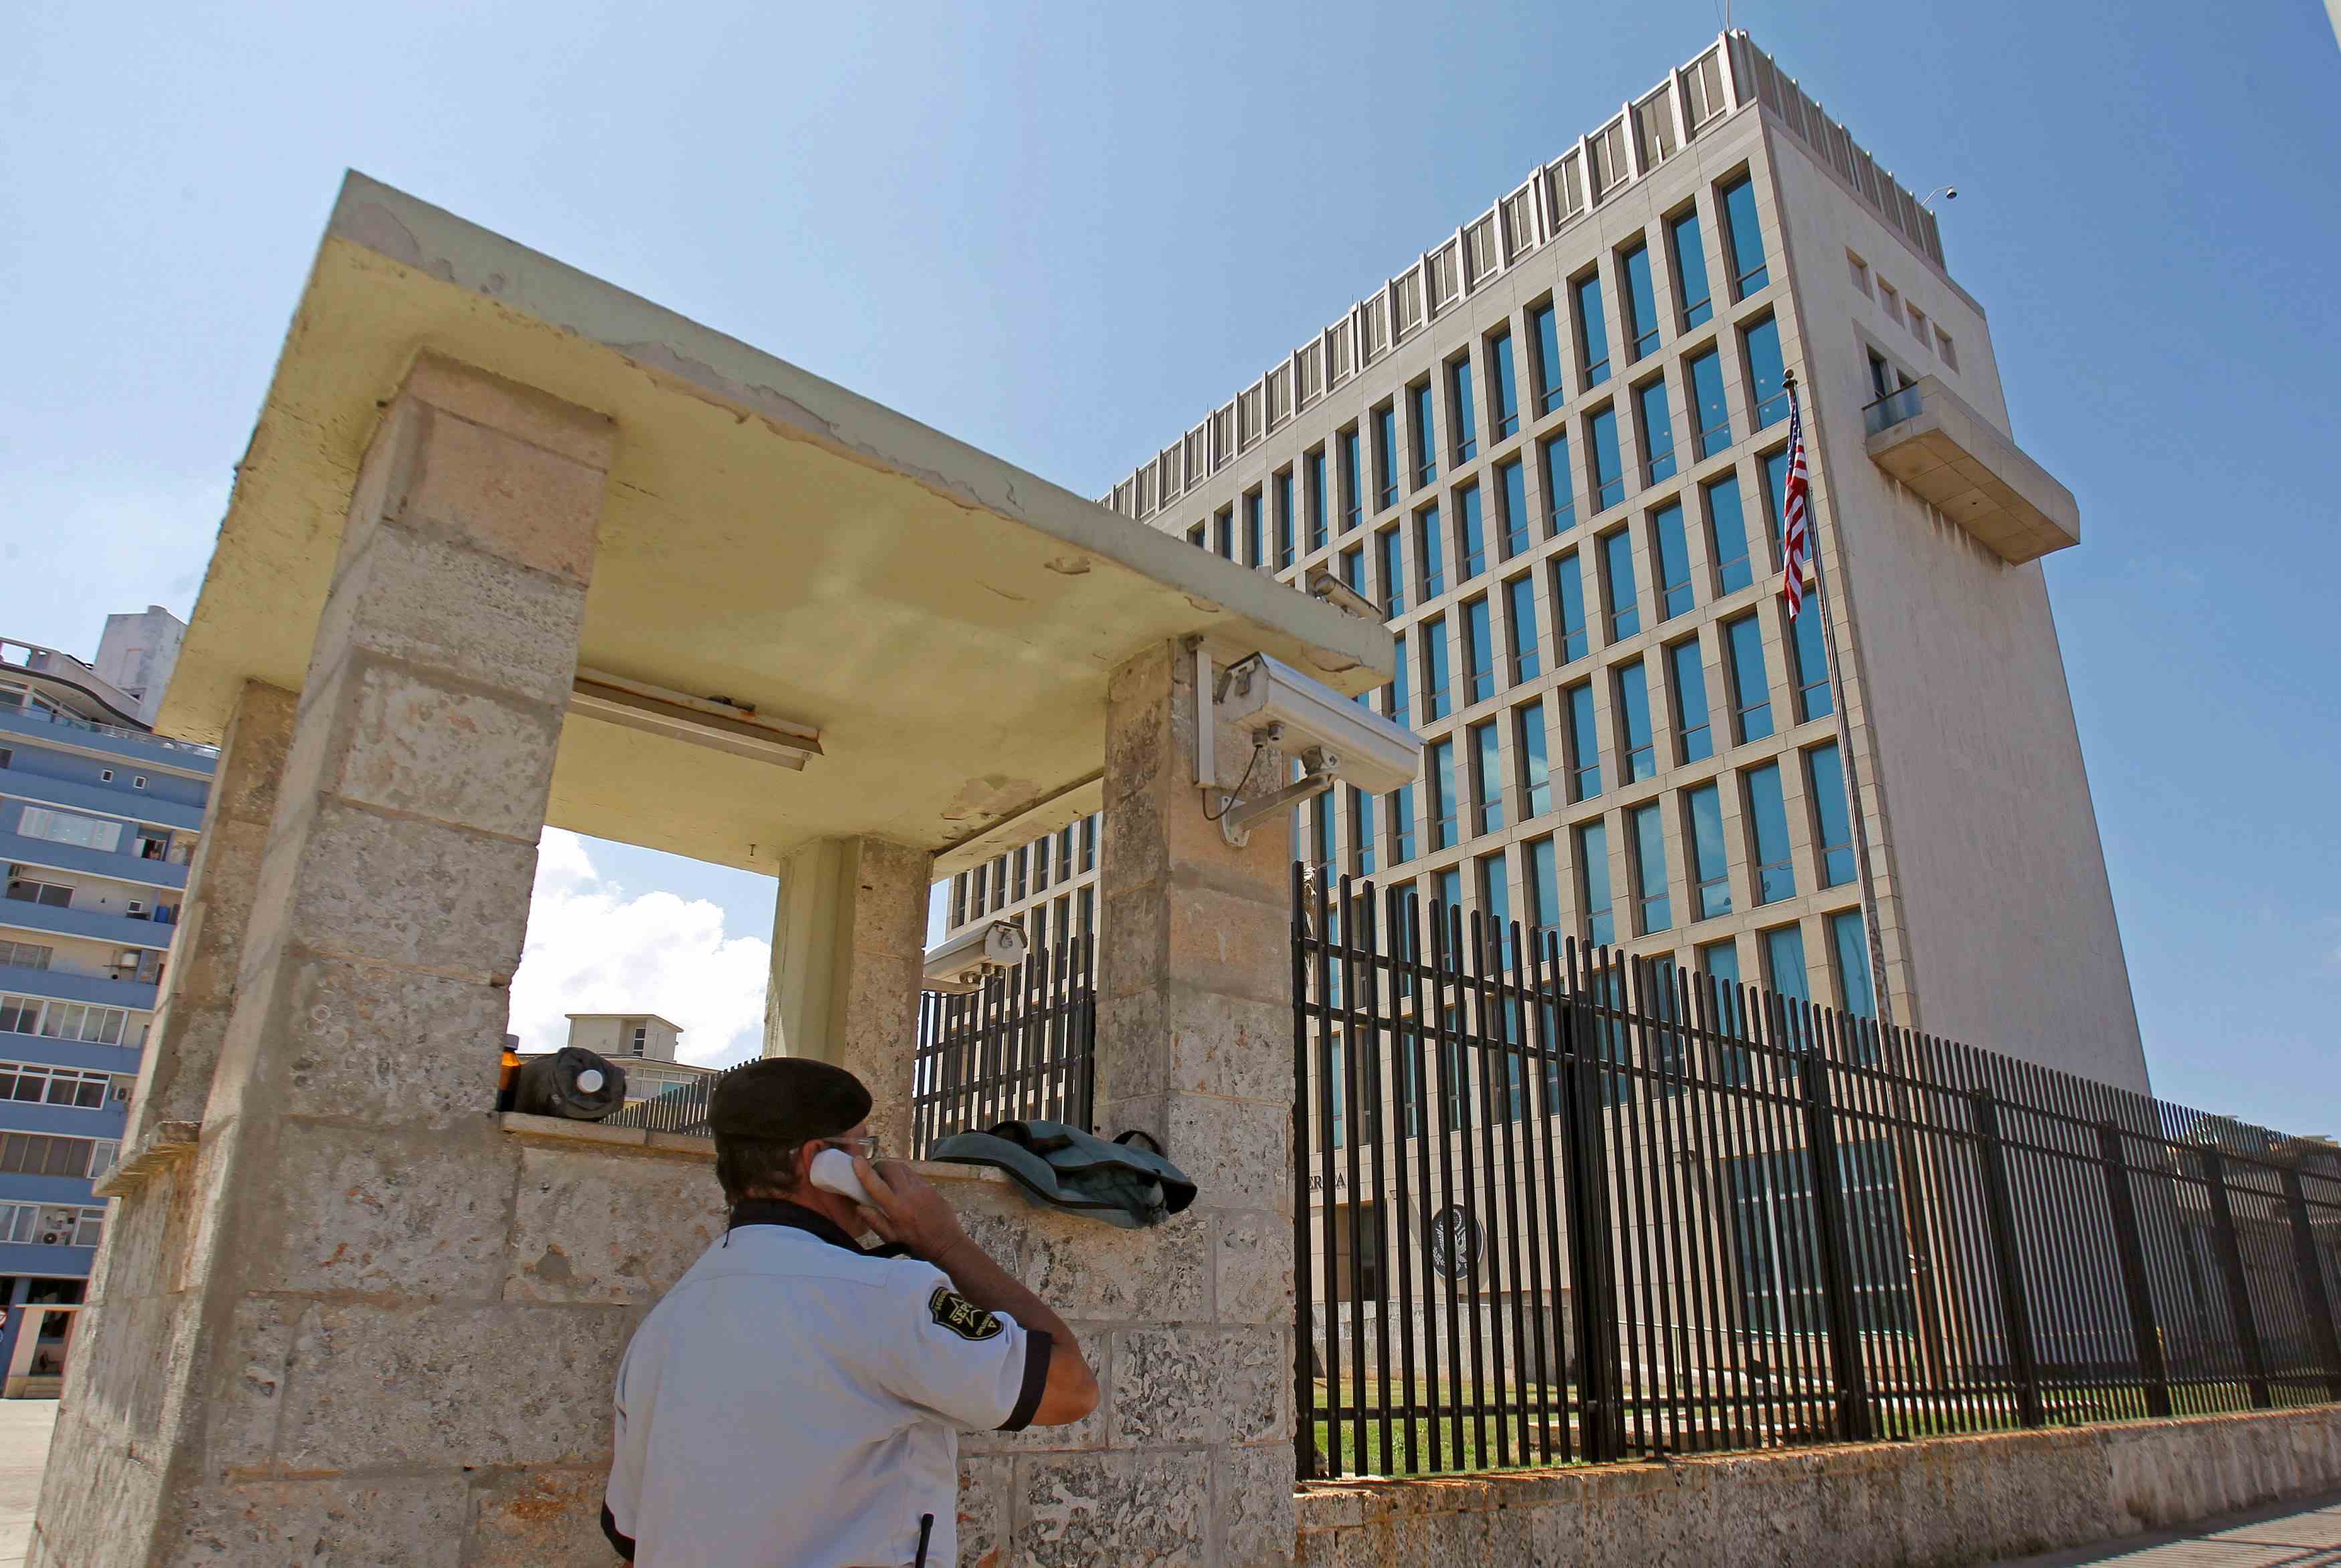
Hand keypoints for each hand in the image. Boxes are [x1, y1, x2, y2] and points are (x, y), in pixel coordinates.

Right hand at [852, 1157, 967, 1262]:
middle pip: (890, 1168)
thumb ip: (875, 1221)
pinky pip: (913, 1174)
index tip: (857, 1161)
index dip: (865, 1171)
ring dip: (891, 1169)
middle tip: (874, 1175)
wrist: (947, 1242)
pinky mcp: (931, 1187)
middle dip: (879, 1167)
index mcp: (897, 1209)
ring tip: (887, 1179)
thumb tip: (859, 1207)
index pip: (877, 1185)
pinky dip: (904, 1174)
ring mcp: (922, 1188)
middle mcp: (909, 1194)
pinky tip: (902, 1185)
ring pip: (902, 1168)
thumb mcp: (892, 1238)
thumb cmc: (917, 1243)